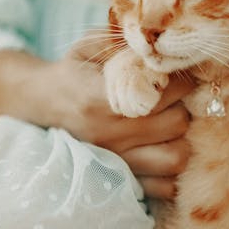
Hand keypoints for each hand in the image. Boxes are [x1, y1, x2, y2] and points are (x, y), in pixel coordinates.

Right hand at [0, 32, 194, 197]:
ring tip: (175, 125)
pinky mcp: (120, 178)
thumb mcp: (91, 46)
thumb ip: (124, 43)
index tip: (178, 75)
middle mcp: (110, 134)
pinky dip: (172, 172)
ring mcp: (116, 161)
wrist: (44, 104)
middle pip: (176, 123)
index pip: (162, 92)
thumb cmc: (74, 70)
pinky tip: (165, 149)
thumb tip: (162, 41)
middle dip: (185, 107)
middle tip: (179, 99)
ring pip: (175, 158)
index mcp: (101, 99)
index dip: (180, 81)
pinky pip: (163, 187)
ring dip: (183, 140)